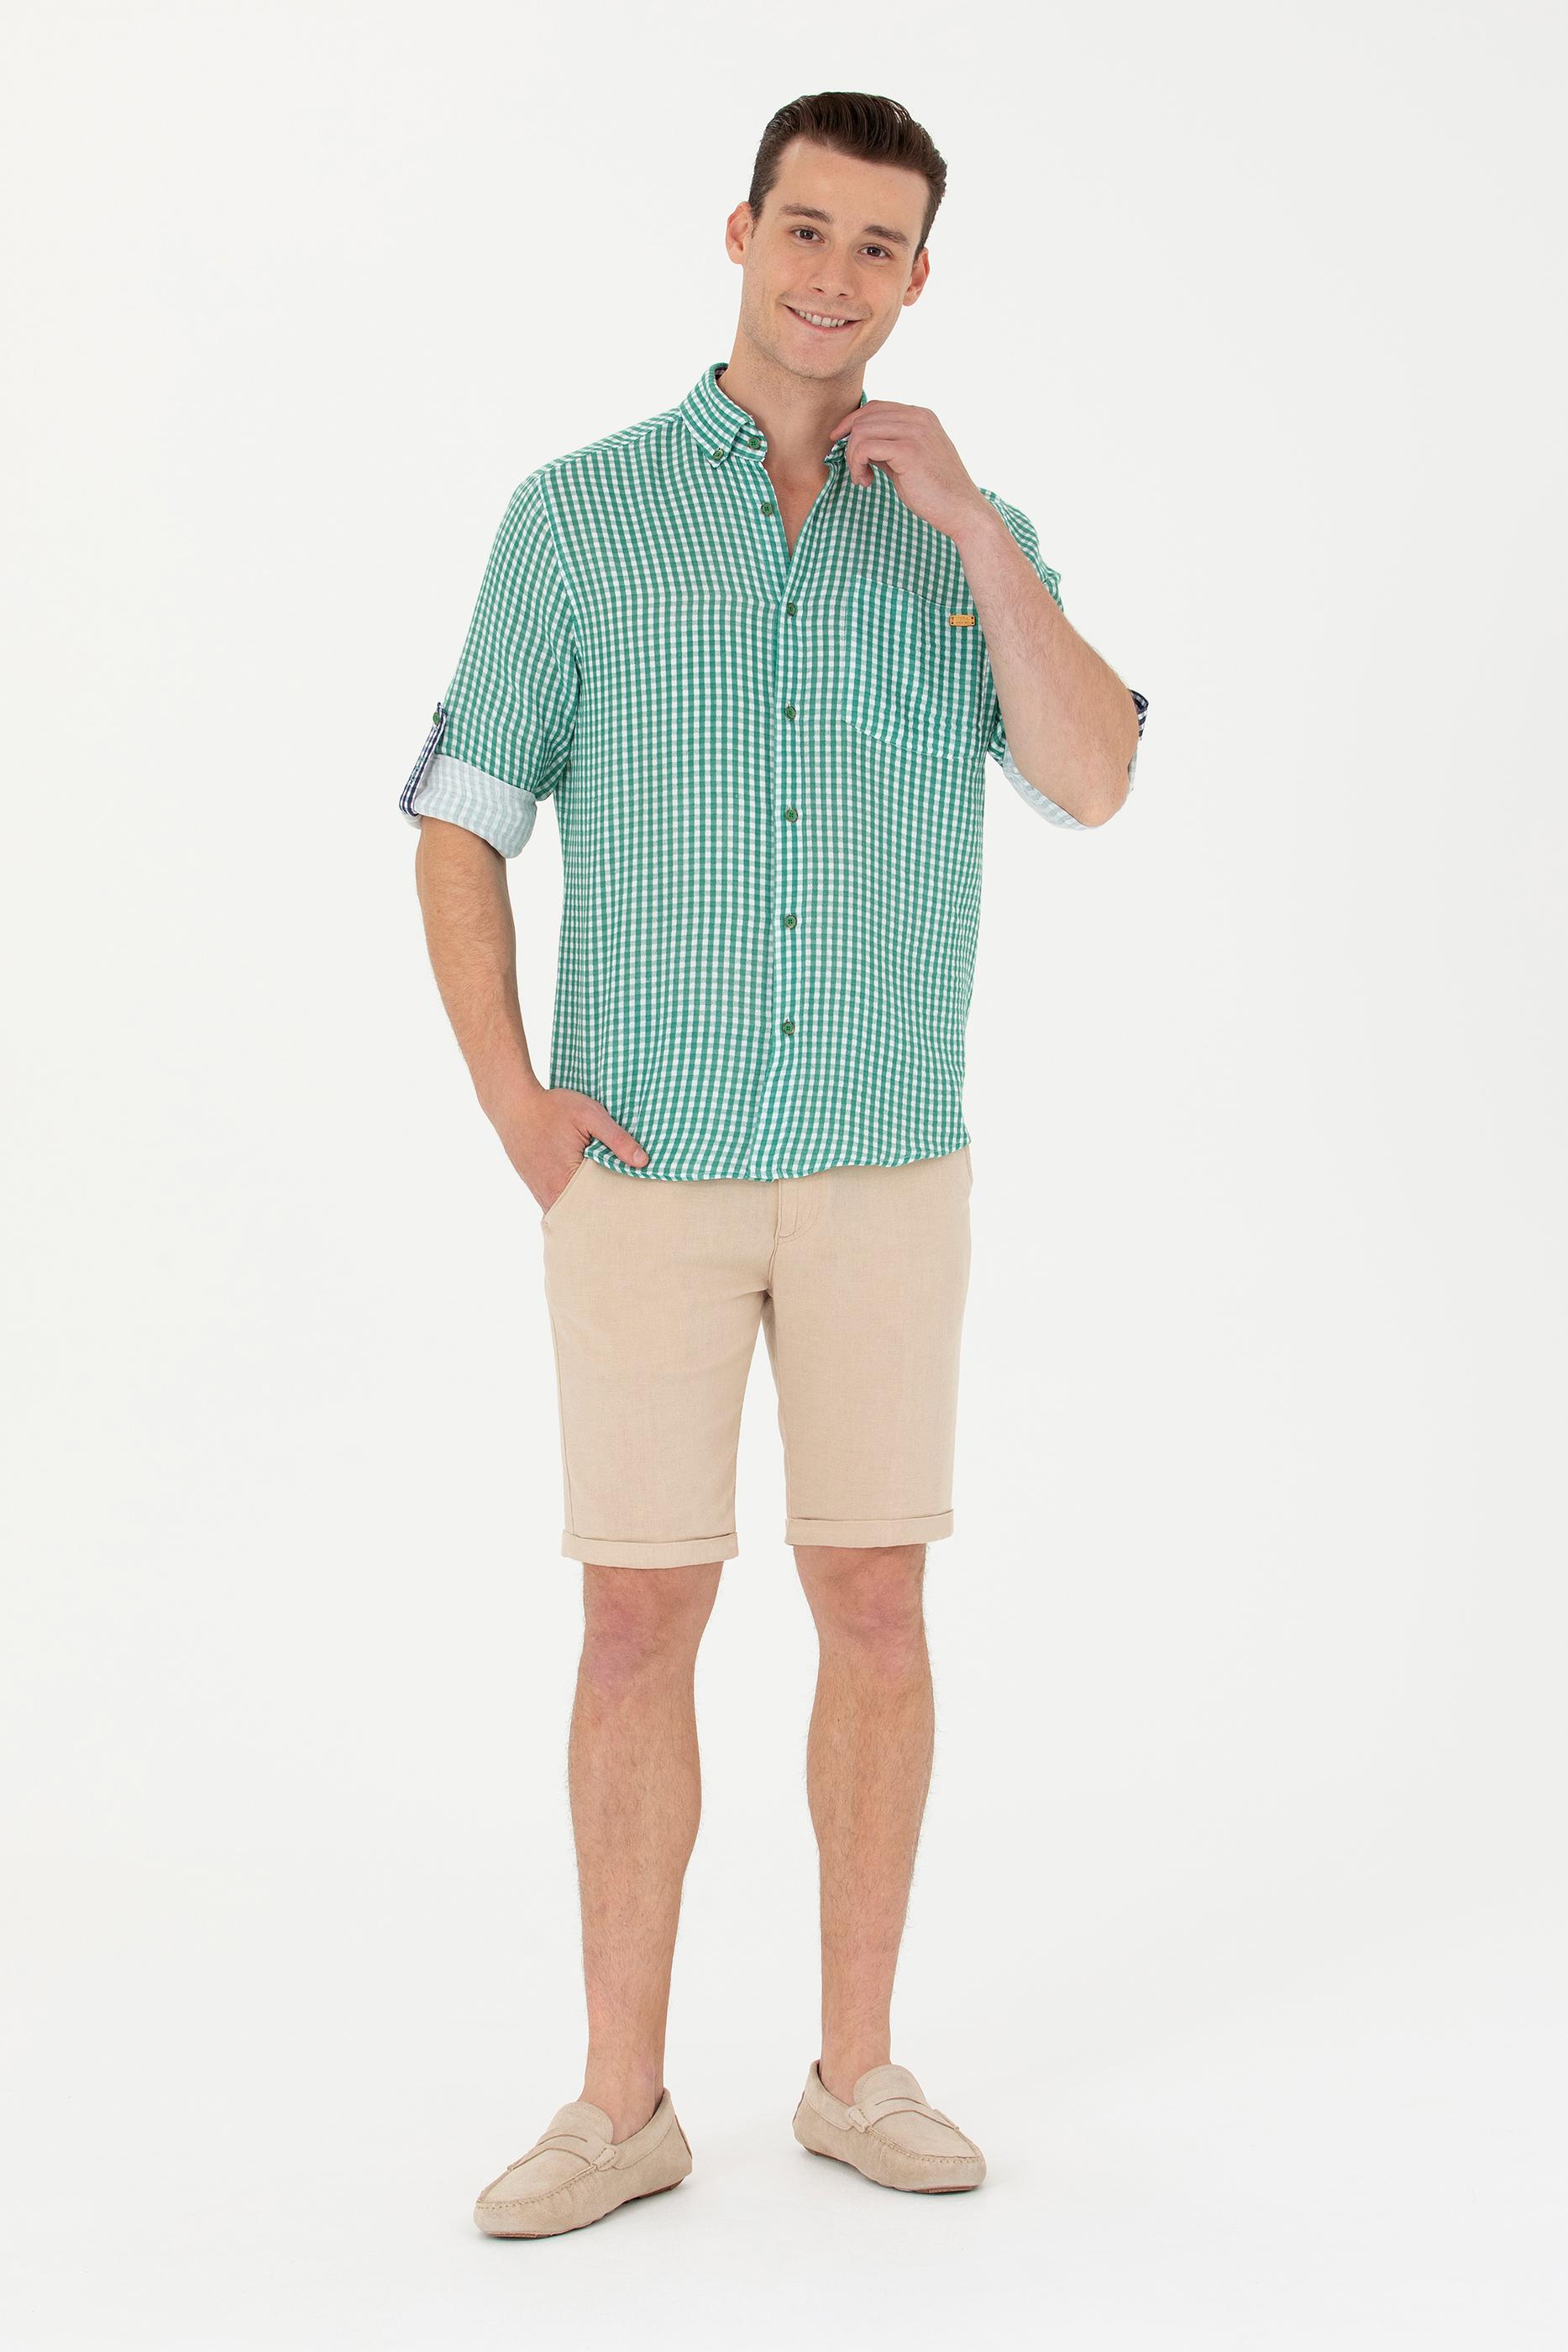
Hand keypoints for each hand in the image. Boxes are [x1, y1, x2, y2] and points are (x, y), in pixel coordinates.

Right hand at [499, 1086, 648, 1213]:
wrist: (513, 1104)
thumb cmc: (551, 1107)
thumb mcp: (589, 1115)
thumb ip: (617, 1138)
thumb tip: (643, 1162)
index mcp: (565, 1180)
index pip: (598, 1207)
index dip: (617, 1207)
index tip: (634, 1207)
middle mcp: (550, 1193)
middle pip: (583, 1214)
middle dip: (603, 1213)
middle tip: (626, 1209)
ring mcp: (540, 1192)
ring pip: (569, 1210)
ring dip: (587, 1207)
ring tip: (608, 1201)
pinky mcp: (535, 1186)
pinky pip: (558, 1202)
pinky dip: (573, 1200)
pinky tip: (586, 1190)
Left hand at [824, 399, 990, 541]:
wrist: (962, 511)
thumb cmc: (935, 493)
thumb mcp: (909, 461)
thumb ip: (888, 447)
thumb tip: (860, 443)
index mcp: (921, 416)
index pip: (875, 407)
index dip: (851, 422)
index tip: (838, 441)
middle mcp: (918, 417)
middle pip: (865, 417)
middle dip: (849, 444)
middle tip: (855, 471)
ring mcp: (915, 431)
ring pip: (861, 431)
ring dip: (853, 458)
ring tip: (861, 478)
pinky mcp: (908, 450)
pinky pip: (865, 447)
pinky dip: (857, 465)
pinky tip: (866, 482)